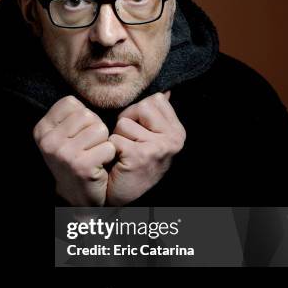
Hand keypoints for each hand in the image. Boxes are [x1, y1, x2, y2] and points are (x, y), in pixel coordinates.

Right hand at [33, 95, 115, 205]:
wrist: (77, 197)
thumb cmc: (75, 159)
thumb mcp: (63, 135)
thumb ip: (70, 114)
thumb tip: (95, 83)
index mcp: (42, 130)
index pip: (72, 103)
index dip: (83, 117)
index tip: (78, 136)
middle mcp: (49, 141)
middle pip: (88, 115)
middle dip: (95, 130)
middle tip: (88, 148)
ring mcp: (64, 154)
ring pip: (100, 129)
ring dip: (103, 143)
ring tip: (93, 155)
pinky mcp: (81, 166)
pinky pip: (109, 147)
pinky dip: (110, 156)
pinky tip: (99, 166)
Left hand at [106, 91, 185, 205]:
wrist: (123, 196)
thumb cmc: (134, 163)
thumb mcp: (152, 137)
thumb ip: (157, 115)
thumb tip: (166, 90)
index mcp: (177, 131)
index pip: (155, 99)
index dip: (139, 112)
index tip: (139, 132)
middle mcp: (173, 139)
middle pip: (141, 106)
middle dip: (128, 121)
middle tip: (130, 143)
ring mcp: (158, 147)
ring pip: (124, 123)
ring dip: (118, 137)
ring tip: (124, 154)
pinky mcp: (140, 156)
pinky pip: (115, 138)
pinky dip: (110, 150)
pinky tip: (118, 162)